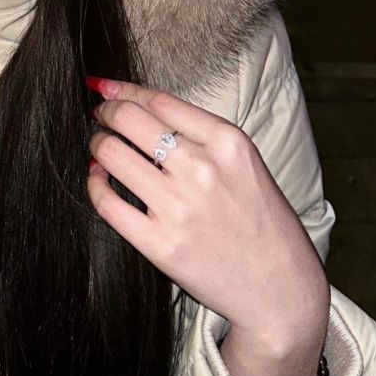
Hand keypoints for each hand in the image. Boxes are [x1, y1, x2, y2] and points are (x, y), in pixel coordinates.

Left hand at [86, 78, 329, 351]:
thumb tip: (141, 106)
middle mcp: (202, 169)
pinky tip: (99, 180)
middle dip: (105, 113)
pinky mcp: (160, 244)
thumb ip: (200, 135)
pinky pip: (106, 202)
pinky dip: (95, 184)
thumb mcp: (245, 163)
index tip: (104, 87)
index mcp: (228, 143)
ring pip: (111, 154)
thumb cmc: (262, 221)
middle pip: (128, 119)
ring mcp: (179, 207)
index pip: (159, 101)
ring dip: (98, 146)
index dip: (123, 90)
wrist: (280, 288)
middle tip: (100, 116)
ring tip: (100, 149)